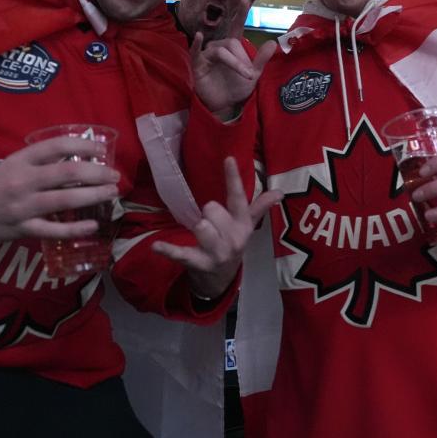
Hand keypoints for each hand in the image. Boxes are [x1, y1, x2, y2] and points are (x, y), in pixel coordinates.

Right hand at [0, 136, 119, 241]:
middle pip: (68, 172)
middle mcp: (24, 180)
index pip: (57, 146)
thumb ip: (39, 162)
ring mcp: (23, 206)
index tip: (102, 150)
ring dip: (94, 196)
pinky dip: (76, 229)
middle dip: (97, 173)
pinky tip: (93, 226)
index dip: (83, 145)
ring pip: (66, 199)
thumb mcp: (11, 164)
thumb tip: (75, 158)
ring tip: (111, 193)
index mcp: (21, 160)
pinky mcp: (22, 229)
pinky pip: (54, 230)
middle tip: (114, 176)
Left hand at [152, 157, 280, 299]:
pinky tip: (156, 246)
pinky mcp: (198, 263)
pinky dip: (168, 250)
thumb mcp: (246, 225)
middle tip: (211, 224)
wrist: (221, 278)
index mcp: (243, 224)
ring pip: (202, 226)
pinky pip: (181, 253)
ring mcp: (216, 253)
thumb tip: (280, 191)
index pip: (239, 198)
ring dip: (198, 227)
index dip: (233, 178)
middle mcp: (233, 239)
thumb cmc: (232, 242)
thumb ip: (260, 206)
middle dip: (208, 213)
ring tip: (202, 235)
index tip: (228, 158)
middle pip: (212, 209)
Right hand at [191, 33, 275, 115]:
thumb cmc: (237, 88)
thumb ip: (261, 59)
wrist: (225, 106)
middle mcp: (218, 47)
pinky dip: (196, 44)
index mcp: (232, 47)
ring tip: (244, 74)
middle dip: (241, 58)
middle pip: (230, 43)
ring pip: (220, 50)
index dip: (241, 14)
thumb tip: (273, 43)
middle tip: (249, 74)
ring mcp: (207, 55)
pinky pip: (196, 52)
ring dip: (234, 62)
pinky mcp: (198, 65)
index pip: (236, 27)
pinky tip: (198, 36)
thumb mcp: (252, 75)